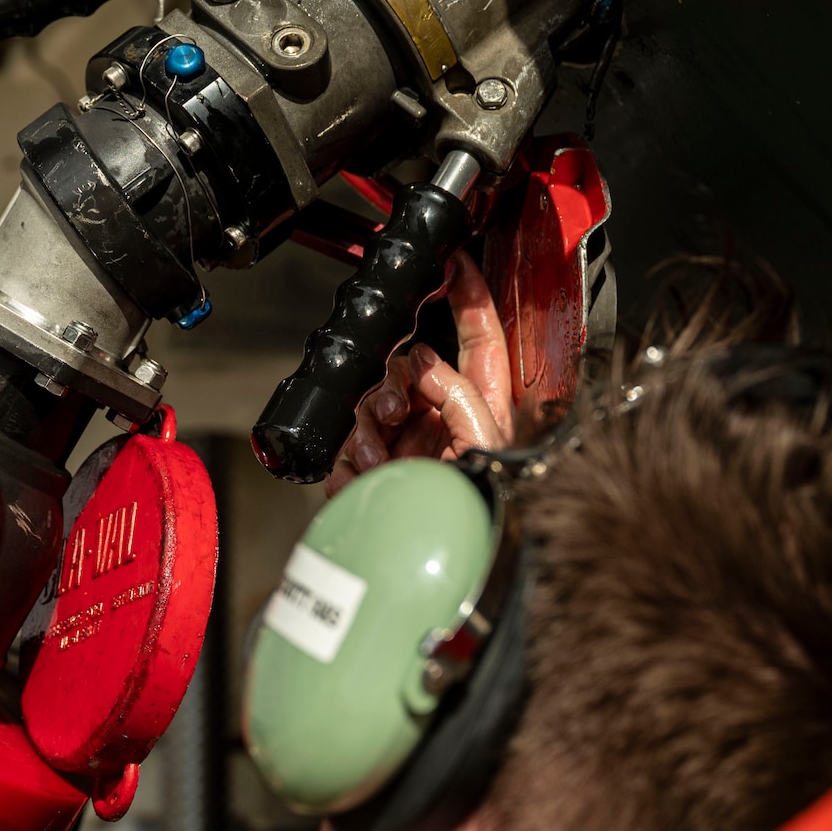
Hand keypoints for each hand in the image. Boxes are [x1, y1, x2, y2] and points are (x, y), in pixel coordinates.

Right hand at [326, 251, 513, 495]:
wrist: (428, 569)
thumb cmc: (475, 516)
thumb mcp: (485, 444)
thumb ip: (460, 393)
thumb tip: (424, 365)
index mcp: (483, 406)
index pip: (480, 336)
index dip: (468, 294)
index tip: (453, 261)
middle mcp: (444, 417)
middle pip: (409, 360)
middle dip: (395, 379)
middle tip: (393, 411)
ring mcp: (406, 441)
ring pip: (370, 394)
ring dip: (368, 423)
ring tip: (379, 458)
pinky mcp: (371, 466)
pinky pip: (346, 438)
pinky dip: (350, 456)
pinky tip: (366, 475)